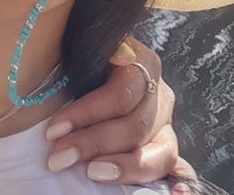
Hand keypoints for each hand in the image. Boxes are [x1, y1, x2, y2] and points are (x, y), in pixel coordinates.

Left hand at [42, 37, 183, 184]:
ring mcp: (166, 123)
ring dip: (126, 167)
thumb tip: (106, 62)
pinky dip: (181, 182)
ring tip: (92, 175)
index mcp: (140, 63)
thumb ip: (85, 57)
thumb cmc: (77, 62)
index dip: (88, 114)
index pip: (121, 94)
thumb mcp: (79, 53)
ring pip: (162, 151)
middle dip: (94, 143)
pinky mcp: (166, 146)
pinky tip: (174, 194)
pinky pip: (180, 167)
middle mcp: (159, 94)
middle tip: (57, 158)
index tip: (52, 131)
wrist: (90, 67)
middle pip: (137, 125)